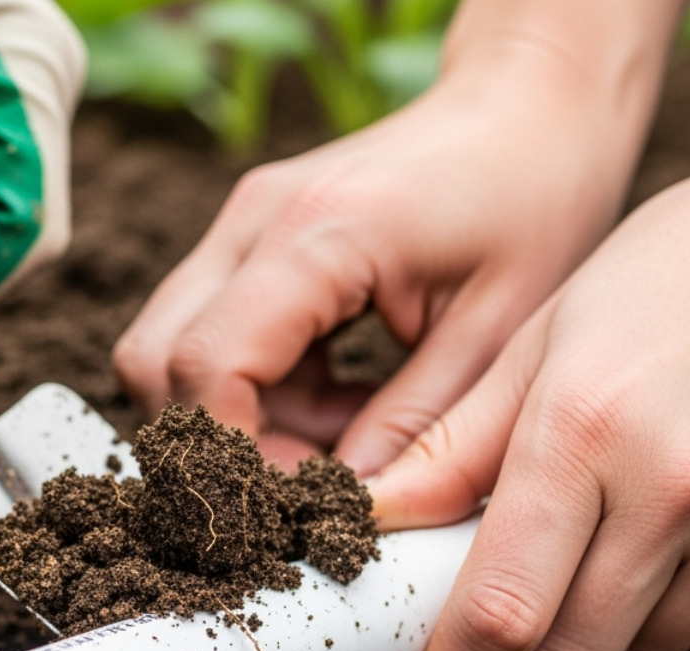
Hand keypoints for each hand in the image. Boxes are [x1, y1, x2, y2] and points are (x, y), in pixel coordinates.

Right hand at [113, 1, 678, 473]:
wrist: (529, 105)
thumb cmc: (532, 201)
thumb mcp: (497, 332)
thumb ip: (416, 424)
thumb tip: (349, 505)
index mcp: (319, 234)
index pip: (207, 364)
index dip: (232, 455)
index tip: (298, 502)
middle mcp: (255, 221)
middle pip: (157, 360)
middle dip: (219, 444)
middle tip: (312, 480)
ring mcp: (244, 223)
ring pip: (173, 351)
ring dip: (243, 418)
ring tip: (345, 433)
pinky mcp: (252, 238)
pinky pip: (212, 334)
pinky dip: (260, 389)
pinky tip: (342, 399)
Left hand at [369, 127, 689, 650]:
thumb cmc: (679, 269)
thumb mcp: (546, 333)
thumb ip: (455, 444)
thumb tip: (375, 518)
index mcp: (586, 429)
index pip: (500, 612)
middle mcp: (681, 491)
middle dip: (531, 649)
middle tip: (530, 587)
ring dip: (613, 622)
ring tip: (625, 527)